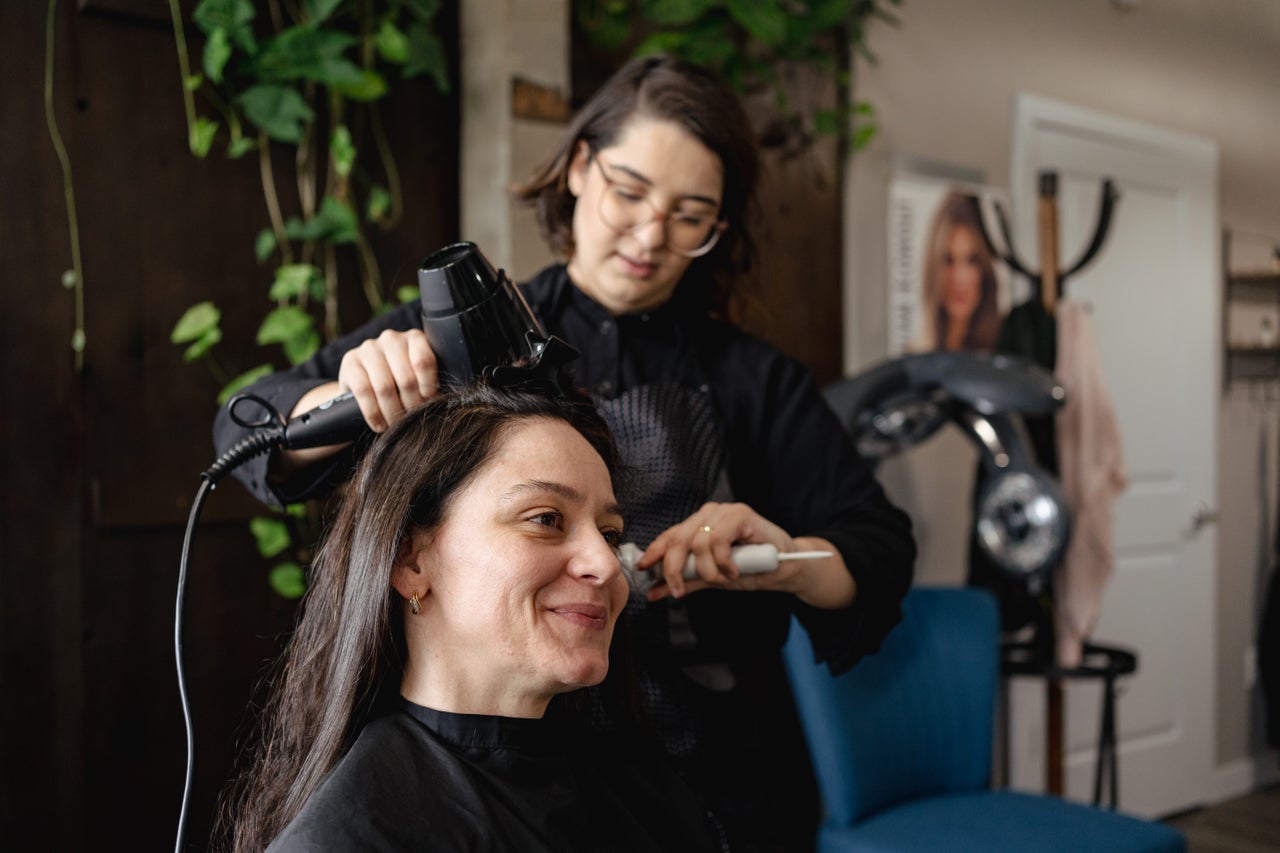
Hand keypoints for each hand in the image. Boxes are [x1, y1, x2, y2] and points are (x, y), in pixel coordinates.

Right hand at [274, 329, 438, 474]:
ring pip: (384, 386)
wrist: (366, 381)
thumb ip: (431, 382)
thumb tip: (447, 403)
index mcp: (414, 338)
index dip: (428, 388)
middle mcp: (391, 338)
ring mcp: (368, 348)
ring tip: (396, 425)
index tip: (429, 404)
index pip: (424, 361)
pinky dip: (373, 413)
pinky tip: (379, 424)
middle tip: (412, 420)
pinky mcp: (350, 361)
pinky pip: (363, 391)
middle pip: (405, 378)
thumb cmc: (401, 381)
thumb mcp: (419, 376)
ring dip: (392, 412)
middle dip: (411, 405)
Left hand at [638, 502, 851, 606]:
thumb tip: (654, 592)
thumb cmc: (751, 570)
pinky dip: (723, 561)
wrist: (787, 569)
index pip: (670, 535)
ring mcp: (725, 512)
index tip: (643, 569)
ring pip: (697, 541)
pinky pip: (718, 539)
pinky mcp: (741, 514)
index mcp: (699, 525)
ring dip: (707, 569)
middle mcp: (709, 514)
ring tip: (723, 578)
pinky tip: (734, 570)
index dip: (654, 552)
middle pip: (678, 538)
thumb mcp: (713, 579)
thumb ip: (686, 582)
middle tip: (679, 591)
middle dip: (673, 568)